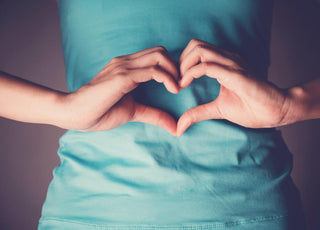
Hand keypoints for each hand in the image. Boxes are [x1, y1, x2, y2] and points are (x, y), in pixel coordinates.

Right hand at [62, 46, 179, 134]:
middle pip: (161, 51)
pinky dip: (167, 78)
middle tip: (181, 84)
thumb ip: (154, 115)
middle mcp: (126, 62)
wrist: (75, 113)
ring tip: (178, 88)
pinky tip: (173, 90)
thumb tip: (175, 127)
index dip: (172, 67)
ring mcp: (124, 67)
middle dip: (176, 66)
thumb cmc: (100, 111)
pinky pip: (153, 71)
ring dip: (175, 71)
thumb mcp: (133, 112)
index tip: (179, 85)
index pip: (157, 55)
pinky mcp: (123, 77)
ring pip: (159, 56)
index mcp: (128, 67)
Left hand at [176, 39, 290, 135]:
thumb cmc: (251, 108)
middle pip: (195, 44)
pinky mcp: (235, 74)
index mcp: (224, 63)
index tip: (177, 82)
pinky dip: (191, 73)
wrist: (276, 111)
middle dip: (180, 61)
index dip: (182, 63)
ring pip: (199, 50)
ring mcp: (231, 64)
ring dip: (183, 65)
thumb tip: (179, 127)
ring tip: (181, 82)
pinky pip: (207, 65)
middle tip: (176, 80)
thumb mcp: (217, 109)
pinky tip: (185, 85)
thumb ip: (197, 113)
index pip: (197, 50)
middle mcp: (227, 59)